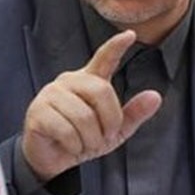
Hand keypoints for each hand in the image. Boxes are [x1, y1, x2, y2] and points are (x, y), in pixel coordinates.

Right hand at [20, 30, 162, 182]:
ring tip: (84, 144)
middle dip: (109, 121)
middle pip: (101, 91)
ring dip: (90, 139)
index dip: (116, 46)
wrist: (53, 160)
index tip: (130, 35)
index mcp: (89, 81)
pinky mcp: (38, 111)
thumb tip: (155, 96)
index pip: (104, 59)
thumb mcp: (114, 131)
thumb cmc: (83, 139)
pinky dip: (74, 145)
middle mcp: (70, 81)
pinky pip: (66, 130)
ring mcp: (51, 94)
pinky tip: (69, 146)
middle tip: (104, 137)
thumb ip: (134, 114)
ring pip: (84, 116)